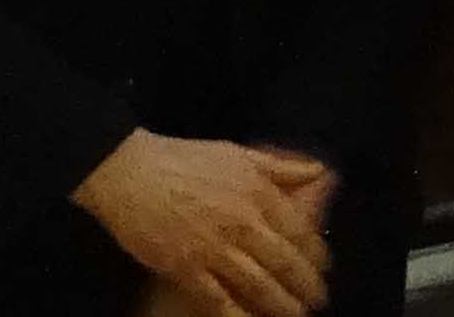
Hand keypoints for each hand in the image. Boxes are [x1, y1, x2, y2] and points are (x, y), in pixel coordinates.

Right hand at [68, 133, 330, 316]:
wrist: (129, 173)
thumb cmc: (182, 159)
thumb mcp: (238, 153)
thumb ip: (280, 167)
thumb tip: (318, 170)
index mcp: (258, 193)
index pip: (299, 230)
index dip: (314, 253)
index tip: (324, 266)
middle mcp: (243, 223)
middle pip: (284, 261)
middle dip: (305, 285)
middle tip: (318, 299)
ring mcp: (214, 248)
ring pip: (259, 284)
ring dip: (282, 304)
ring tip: (297, 315)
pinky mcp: (185, 269)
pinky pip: (218, 300)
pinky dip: (238, 316)